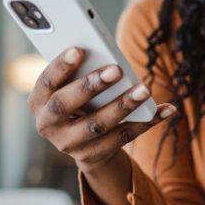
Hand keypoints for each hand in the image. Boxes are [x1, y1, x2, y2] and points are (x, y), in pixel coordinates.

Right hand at [28, 47, 176, 174]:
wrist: (82, 141)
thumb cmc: (79, 99)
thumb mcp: (72, 86)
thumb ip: (81, 71)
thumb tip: (107, 55)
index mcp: (39, 101)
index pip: (46, 82)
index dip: (60, 66)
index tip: (79, 49)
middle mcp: (48, 125)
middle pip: (66, 105)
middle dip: (91, 86)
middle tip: (116, 69)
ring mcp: (70, 144)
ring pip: (98, 124)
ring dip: (123, 106)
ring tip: (144, 90)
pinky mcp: (93, 155)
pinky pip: (123, 137)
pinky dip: (146, 122)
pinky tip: (166, 109)